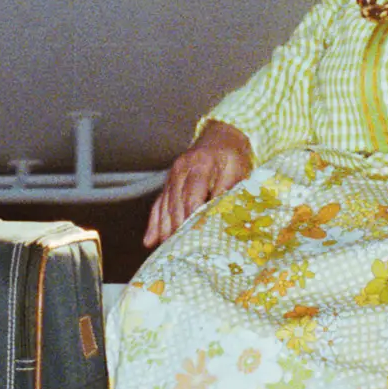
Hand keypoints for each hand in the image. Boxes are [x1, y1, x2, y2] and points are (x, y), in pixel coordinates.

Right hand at [147, 121, 250, 246]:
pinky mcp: (169, 183)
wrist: (221, 136)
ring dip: (164, 229)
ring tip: (165, 252)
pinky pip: (159, 204)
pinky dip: (154, 223)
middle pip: (176, 203)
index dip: (191, 217)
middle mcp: (181, 170)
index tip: (192, 235)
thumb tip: (221, 213)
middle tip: (179, 251)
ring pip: (165, 206)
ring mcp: (172, 176)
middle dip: (176, 228)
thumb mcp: (237, 169)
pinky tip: (150, 241)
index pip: (192, 195)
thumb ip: (228, 189)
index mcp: (199, 164)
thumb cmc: (231, 156)